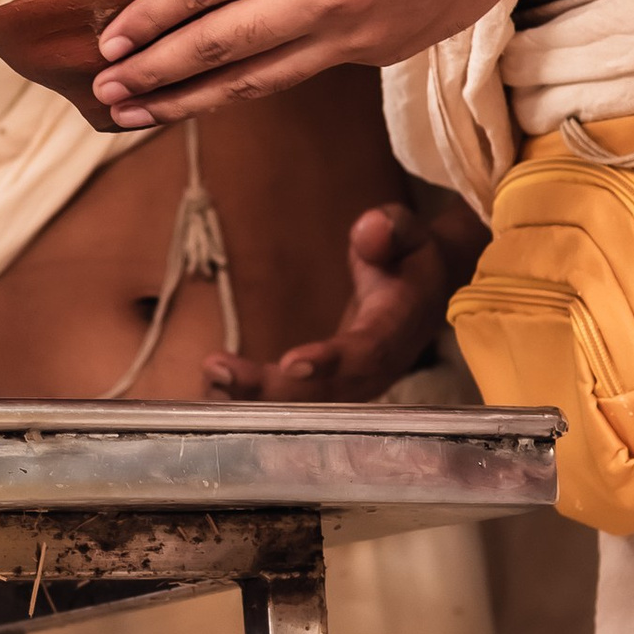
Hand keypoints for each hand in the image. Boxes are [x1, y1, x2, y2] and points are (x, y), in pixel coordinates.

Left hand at [91, 0, 554, 122]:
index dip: (151, 17)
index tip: (109, 40)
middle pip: (221, 44)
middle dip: (155, 72)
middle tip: (105, 92)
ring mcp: (358, 32)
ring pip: (257, 77)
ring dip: (190, 100)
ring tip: (140, 114)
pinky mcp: (380, 53)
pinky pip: (301, 68)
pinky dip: (250, 82)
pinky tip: (212, 90)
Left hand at [201, 200, 471, 403]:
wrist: (424, 289)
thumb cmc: (408, 256)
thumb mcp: (408, 231)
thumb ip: (391, 229)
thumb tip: (370, 229)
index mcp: (399, 328)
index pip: (368, 351)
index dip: (332, 361)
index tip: (292, 363)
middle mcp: (378, 367)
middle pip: (328, 391)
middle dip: (273, 388)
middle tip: (219, 371)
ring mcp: (356, 384)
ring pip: (308, 404)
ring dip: (255, 398)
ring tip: (209, 379)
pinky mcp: (334, 387)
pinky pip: (296, 401)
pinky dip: (254, 399)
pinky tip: (213, 387)